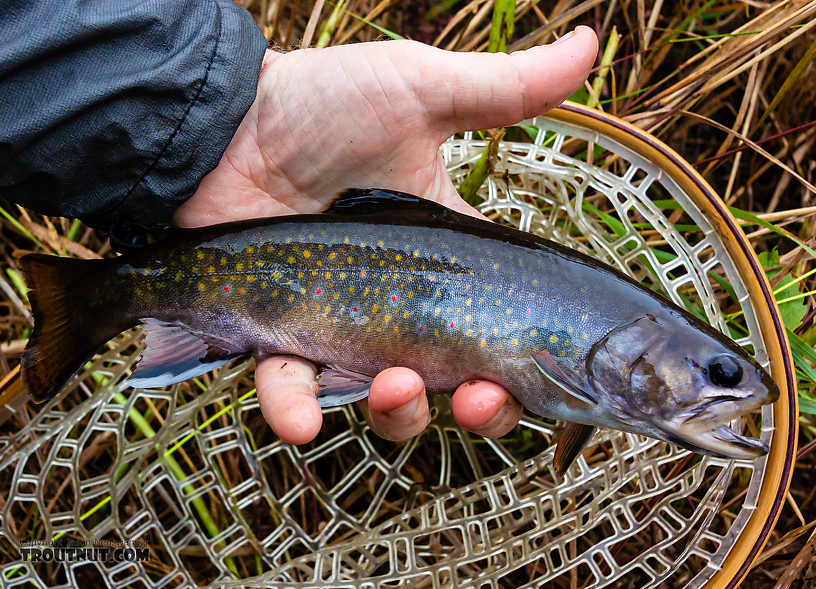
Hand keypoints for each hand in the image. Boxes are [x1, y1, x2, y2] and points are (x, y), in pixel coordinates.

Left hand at [175, 28, 597, 443]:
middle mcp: (398, 303)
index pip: (500, 322)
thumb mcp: (419, 90)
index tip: (541, 377)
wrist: (222, 119)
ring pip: (381, 401)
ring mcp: (337, 326)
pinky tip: (304, 419)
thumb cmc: (319, 103)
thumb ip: (504, 89)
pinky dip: (295, 412)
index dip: (526, 362)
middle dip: (480, 407)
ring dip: (399, 413)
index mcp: (441, 257)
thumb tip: (591, 43)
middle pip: (455, 381)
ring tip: (396, 387)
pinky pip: (289, 390)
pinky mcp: (275, 336)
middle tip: (481, 398)